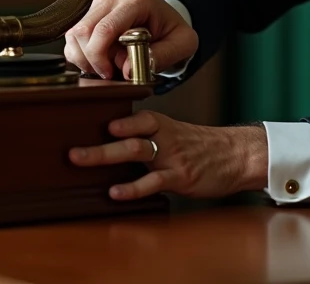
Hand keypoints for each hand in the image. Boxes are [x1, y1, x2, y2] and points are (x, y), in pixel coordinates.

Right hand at [63, 0, 197, 79]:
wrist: (165, 19)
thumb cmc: (173, 31)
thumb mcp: (183, 44)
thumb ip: (162, 56)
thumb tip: (129, 70)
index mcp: (138, 1)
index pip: (105, 28)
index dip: (101, 56)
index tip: (110, 73)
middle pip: (83, 31)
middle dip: (91, 60)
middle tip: (109, 73)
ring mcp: (98, 5)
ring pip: (73, 35)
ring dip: (84, 58)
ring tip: (106, 67)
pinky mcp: (89, 14)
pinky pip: (72, 39)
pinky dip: (80, 55)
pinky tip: (99, 61)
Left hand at [68, 110, 268, 200]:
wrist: (238, 155)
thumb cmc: (204, 147)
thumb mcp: (177, 134)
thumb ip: (150, 137)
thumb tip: (115, 144)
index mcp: (163, 125)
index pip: (137, 117)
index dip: (113, 119)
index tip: (86, 120)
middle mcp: (166, 137)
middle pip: (129, 136)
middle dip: (98, 144)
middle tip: (71, 151)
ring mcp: (172, 157)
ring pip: (137, 152)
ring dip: (106, 156)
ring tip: (82, 161)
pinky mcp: (181, 177)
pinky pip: (154, 181)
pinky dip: (133, 187)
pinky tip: (116, 192)